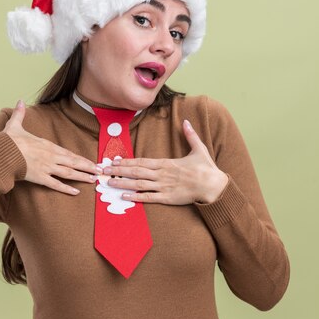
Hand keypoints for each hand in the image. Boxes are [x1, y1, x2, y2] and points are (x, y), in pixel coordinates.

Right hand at [4, 100, 100, 194]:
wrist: (1, 153)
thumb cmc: (8, 141)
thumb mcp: (14, 125)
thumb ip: (19, 114)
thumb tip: (19, 101)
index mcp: (47, 145)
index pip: (68, 153)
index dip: (80, 158)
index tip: (91, 162)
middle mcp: (51, 156)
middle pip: (73, 162)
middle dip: (87, 167)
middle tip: (100, 171)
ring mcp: (46, 167)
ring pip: (68, 173)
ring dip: (82, 176)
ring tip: (93, 180)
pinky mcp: (40, 177)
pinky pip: (56, 184)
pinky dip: (66, 189)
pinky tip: (76, 192)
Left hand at [102, 119, 228, 204]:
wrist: (214, 186)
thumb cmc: (207, 168)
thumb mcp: (199, 149)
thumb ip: (190, 135)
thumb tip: (186, 121)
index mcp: (167, 163)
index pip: (142, 161)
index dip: (127, 161)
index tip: (115, 161)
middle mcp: (162, 174)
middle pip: (136, 172)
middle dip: (119, 171)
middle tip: (104, 171)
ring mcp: (164, 186)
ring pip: (139, 184)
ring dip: (123, 183)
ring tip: (110, 183)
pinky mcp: (168, 198)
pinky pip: (149, 197)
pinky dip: (136, 197)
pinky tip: (125, 196)